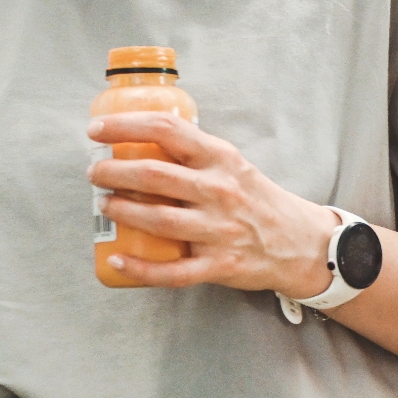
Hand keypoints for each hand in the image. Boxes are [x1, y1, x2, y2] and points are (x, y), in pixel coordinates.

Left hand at [87, 111, 337, 295]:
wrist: (303, 243)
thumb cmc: (258, 201)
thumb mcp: (233, 165)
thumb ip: (195, 154)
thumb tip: (140, 141)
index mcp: (221, 159)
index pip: (167, 130)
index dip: (125, 126)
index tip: (97, 129)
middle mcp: (219, 191)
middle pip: (154, 175)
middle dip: (113, 171)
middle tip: (95, 172)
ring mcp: (220, 230)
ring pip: (159, 220)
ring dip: (123, 211)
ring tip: (104, 205)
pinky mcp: (220, 265)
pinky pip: (173, 271)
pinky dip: (141, 268)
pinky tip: (118, 261)